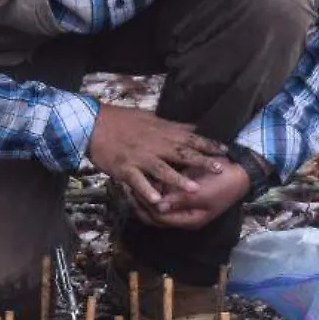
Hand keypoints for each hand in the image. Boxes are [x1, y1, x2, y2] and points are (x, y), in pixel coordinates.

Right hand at [86, 105, 224, 208]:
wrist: (93, 124)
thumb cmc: (121, 120)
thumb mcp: (150, 118)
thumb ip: (172, 126)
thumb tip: (193, 126)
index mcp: (160, 132)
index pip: (189, 137)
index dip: (208, 144)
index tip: (225, 149)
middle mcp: (153, 145)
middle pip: (182, 153)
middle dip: (202, 161)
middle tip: (220, 169)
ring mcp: (139, 157)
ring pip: (162, 169)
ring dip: (179, 180)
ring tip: (194, 189)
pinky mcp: (125, 168)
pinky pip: (138, 182)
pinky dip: (147, 191)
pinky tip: (157, 201)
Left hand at [134, 157, 248, 231]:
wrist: (241, 170)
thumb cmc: (223, 183)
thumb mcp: (202, 193)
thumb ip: (179, 200)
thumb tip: (157, 205)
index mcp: (188, 220)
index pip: (157, 217)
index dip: (144, 205)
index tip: (132, 190)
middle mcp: (183, 215)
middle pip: (153, 214)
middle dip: (138, 201)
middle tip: (125, 185)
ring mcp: (183, 204)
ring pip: (156, 203)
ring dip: (143, 193)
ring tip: (128, 180)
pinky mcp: (183, 193)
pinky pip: (163, 193)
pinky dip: (153, 186)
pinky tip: (143, 174)